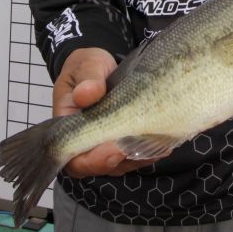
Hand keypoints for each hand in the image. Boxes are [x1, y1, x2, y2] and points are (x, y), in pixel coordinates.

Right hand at [53, 47, 163, 176]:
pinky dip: (149, 151)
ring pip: (119, 163)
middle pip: (99, 166)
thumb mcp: (86, 66)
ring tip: (159, 146)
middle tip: (141, 149)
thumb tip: (86, 94)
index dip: (93, 160)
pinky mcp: (122, 139)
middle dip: (120, 161)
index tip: (113, 149)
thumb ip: (87, 79)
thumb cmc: (88, 66)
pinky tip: (165, 143)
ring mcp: (104, 143)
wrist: (101, 65)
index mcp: (67, 128)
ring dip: (138, 158)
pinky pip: (133, 153)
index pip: (74, 158)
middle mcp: (85, 141)